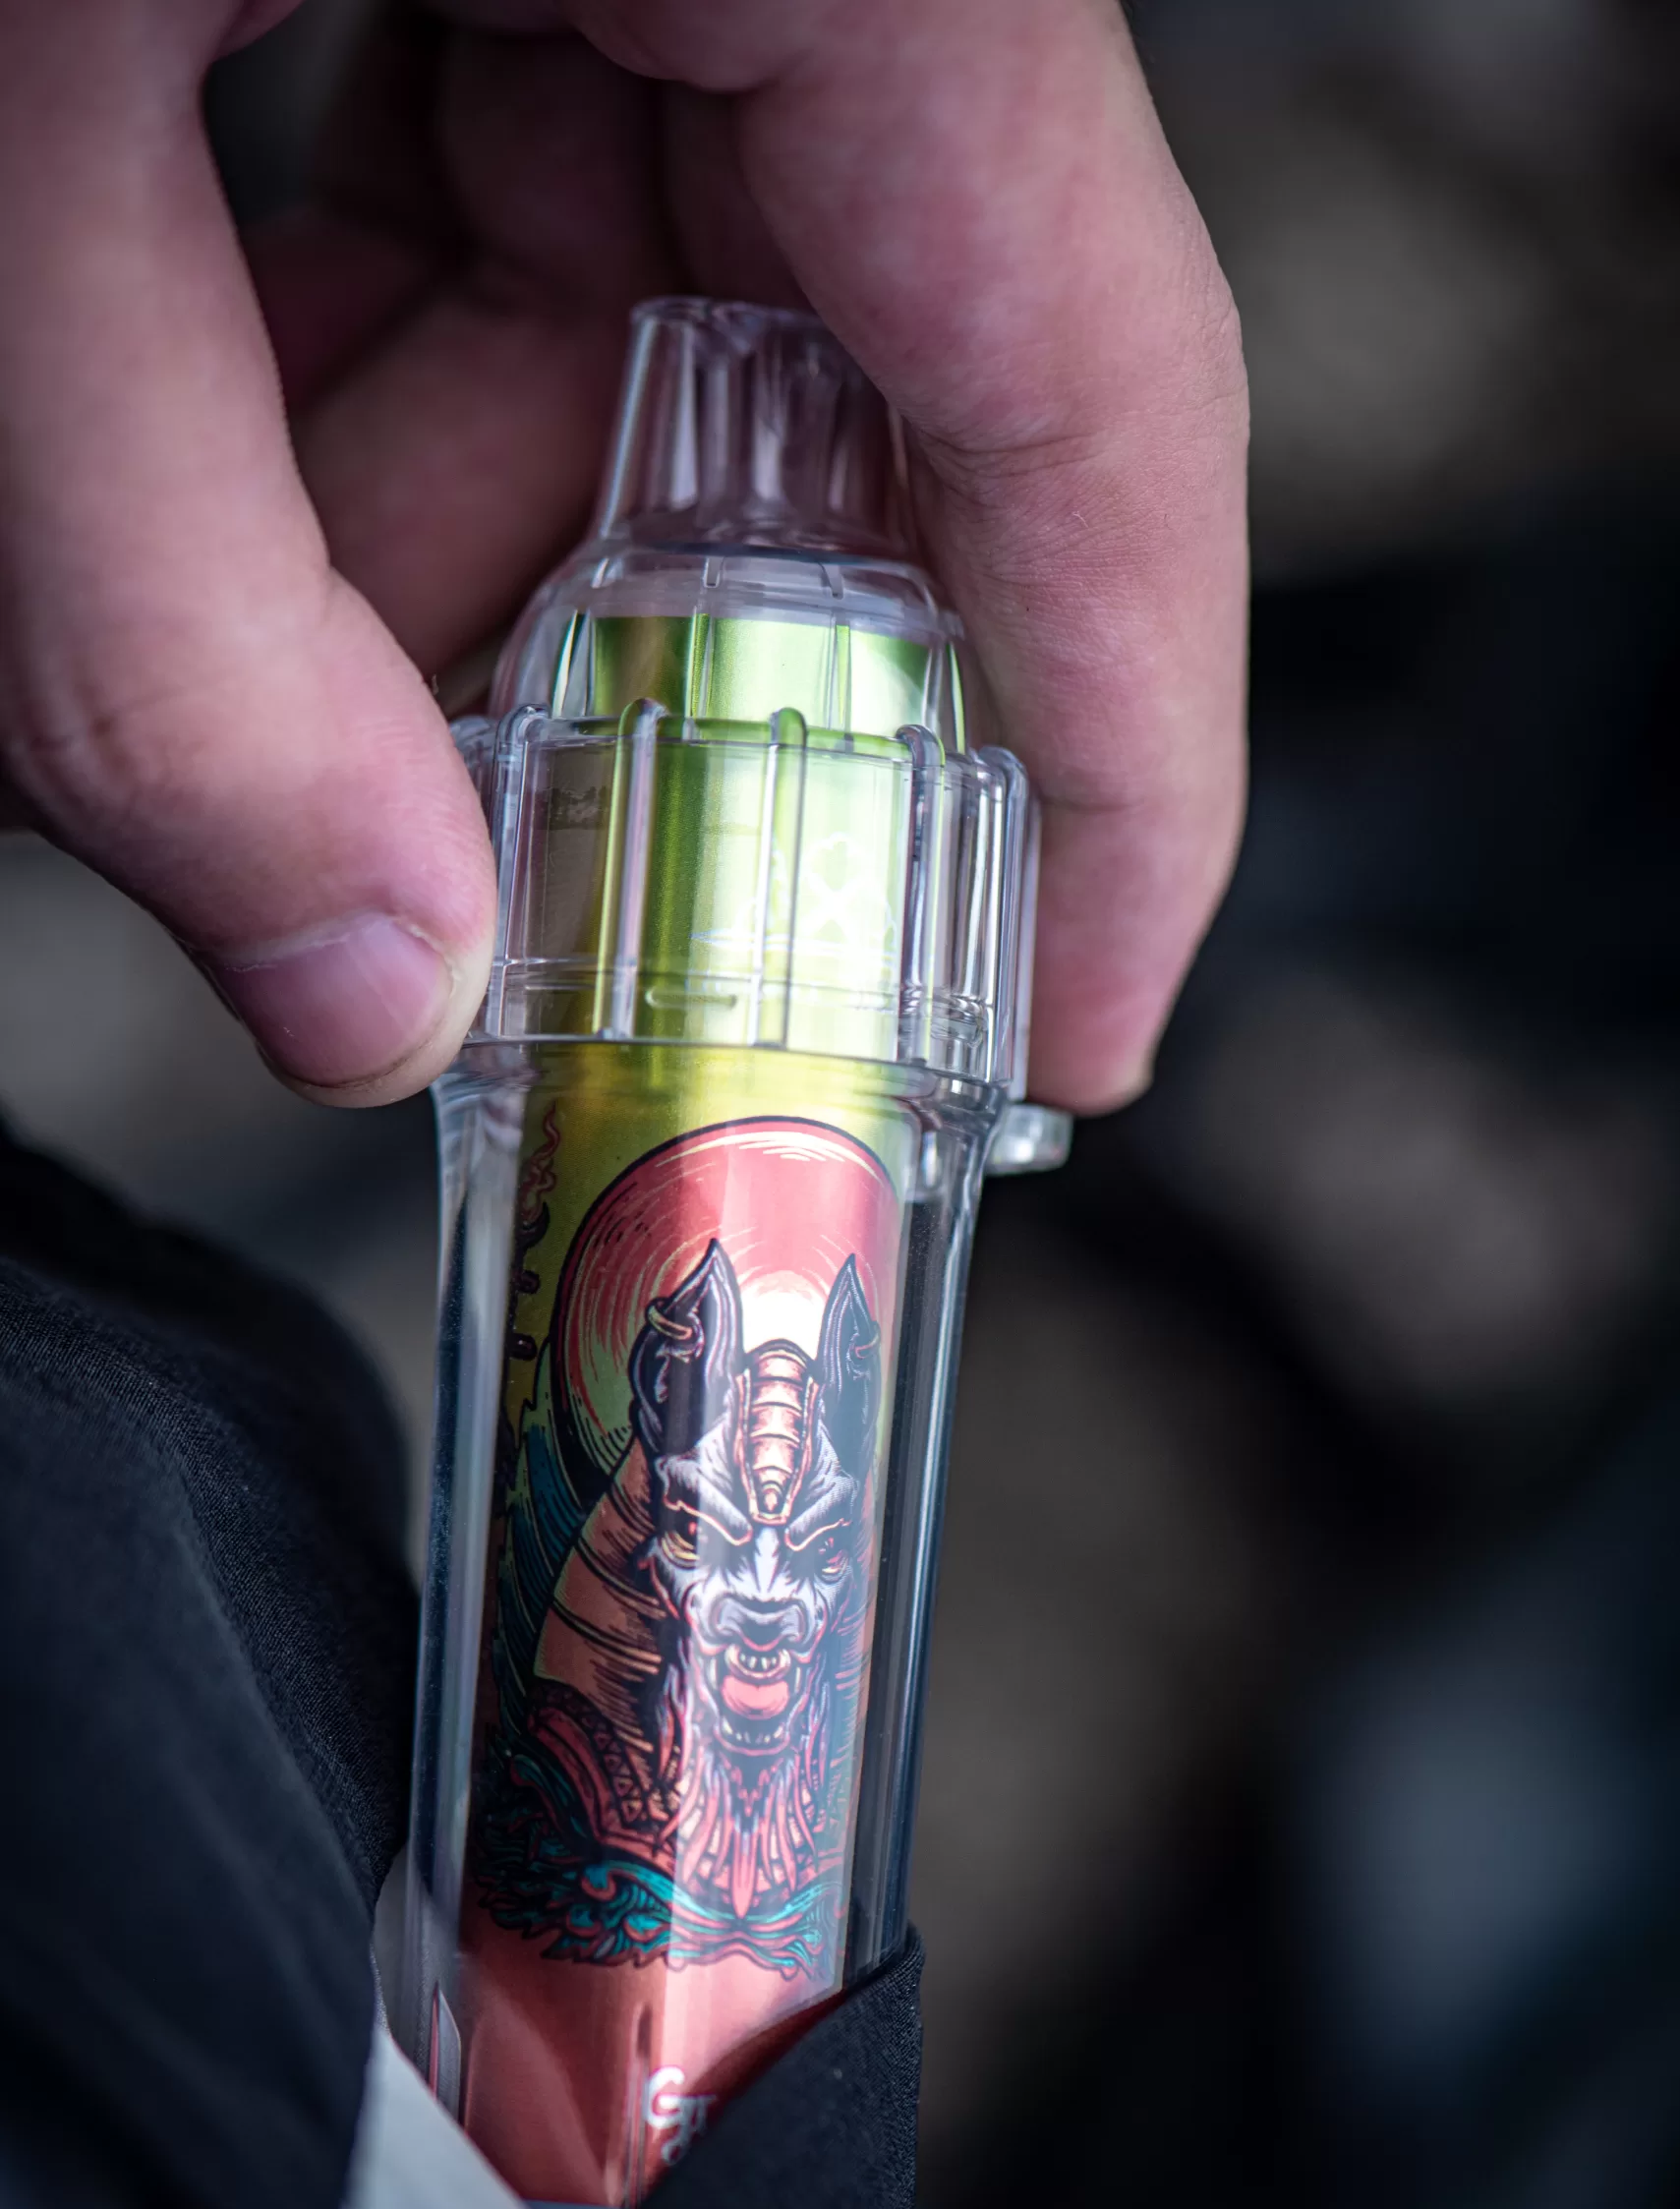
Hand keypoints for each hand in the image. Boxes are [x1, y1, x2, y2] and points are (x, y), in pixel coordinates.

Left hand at [0, 1, 1246, 1112]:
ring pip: (656, 291)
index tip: (1080, 1011)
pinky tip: (204, 434)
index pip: (1094, 399)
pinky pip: (517, 150)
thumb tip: (351, 983)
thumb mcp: (0, 139)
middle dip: (649, 676)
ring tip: (258, 659)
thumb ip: (161, 616)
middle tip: (524, 899)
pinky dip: (362, 343)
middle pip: (852, 380)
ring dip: (445, 523)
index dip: (1122, 757)